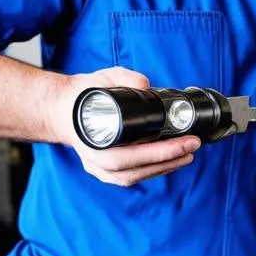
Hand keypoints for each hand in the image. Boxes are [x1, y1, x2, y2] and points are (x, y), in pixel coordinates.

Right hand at [51, 66, 200, 186]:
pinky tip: (170, 161)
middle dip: (167, 160)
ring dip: (164, 168)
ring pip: (134, 177)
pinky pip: (131, 176)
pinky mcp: (105, 170)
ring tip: (187, 154)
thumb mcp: (103, 78)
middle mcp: (94, 159)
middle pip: (134, 171)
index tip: (182, 142)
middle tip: (192, 146)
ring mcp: (98, 168)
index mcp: (91, 140)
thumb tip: (146, 86)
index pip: (127, 156)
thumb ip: (125, 78)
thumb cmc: (83, 95)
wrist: (63, 108)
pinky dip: (152, 170)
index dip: (157, 152)